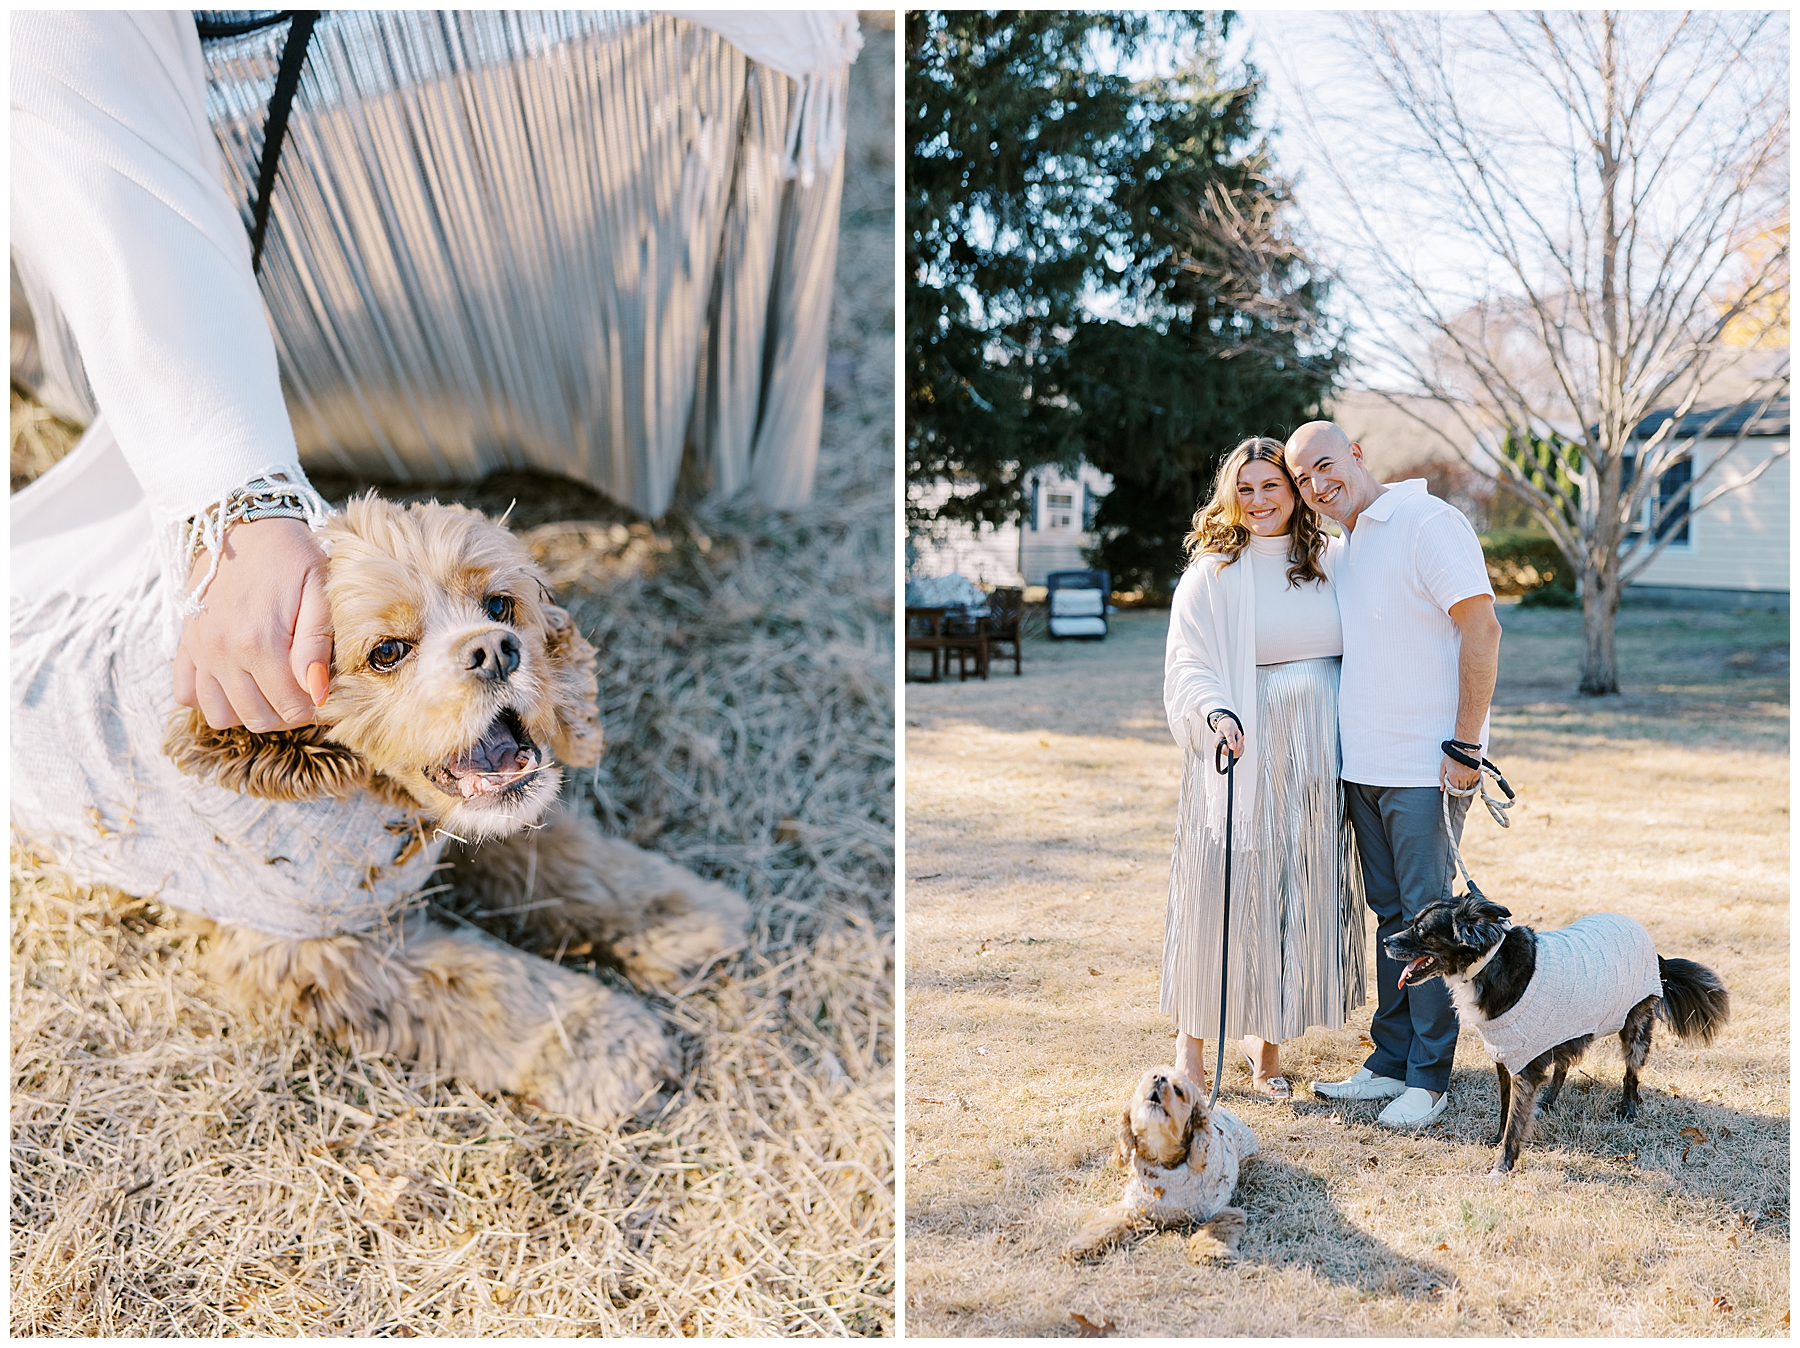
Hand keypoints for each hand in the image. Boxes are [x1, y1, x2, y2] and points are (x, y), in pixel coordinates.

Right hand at [174, 517, 331, 730]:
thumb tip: (318, 691)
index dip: (314, 707)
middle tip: (302, 691)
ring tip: (271, 689)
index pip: (291, 707)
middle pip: (256, 718)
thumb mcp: (318, 591)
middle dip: (286, 714)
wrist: (242, 521)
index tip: (324, 691)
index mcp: (259, 642)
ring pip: (220, 715)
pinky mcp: (186, 643)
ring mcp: (199, 650)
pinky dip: (210, 697)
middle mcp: (222, 653)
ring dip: (248, 711)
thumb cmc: (290, 554)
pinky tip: (237, 680)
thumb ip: (317, 644)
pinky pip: (186, 693)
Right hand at [1214, 715, 1243, 758]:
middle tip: (1237, 735)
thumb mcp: (1228, 730)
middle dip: (1238, 744)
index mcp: (1217, 744)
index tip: (1237, 738)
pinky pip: (1240, 752)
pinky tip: (1238, 740)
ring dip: (1240, 745)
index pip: (1226, 751)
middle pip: (1233, 753)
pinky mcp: (1232, 752)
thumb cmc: (1226, 726)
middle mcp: (1221, 749)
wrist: (1227, 724)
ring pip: (1238, 754)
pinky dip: (1241, 746)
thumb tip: (1233, 748)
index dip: (1233, 747)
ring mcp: (1227, 751)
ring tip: (1237, 737)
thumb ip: (1230, 739)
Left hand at [1440, 753, 1478, 792]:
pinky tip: (1468, 772)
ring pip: (1469, 785)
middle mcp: (1463, 776)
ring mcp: (1471, 774)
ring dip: (1466, 782)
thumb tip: (1442, 789)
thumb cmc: (1452, 754)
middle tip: (1458, 783)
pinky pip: (1475, 780)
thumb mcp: (1443, 765)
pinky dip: (1472, 778)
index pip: (1454, 790)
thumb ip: (1442, 778)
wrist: (1465, 745)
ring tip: (1463, 775)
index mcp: (1453, 775)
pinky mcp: (1478, 772)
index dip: (1453, 790)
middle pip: (1463, 790)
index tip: (1453, 788)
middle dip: (1460, 788)